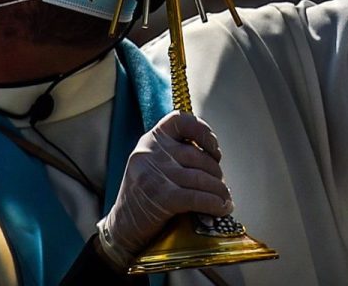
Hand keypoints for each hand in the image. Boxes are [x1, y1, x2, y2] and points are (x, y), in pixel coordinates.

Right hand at [96, 112, 231, 264]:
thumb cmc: (144, 196)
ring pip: (201, 178)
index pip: (181, 120)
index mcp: (151, 140)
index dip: (204, 132)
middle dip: (216, 174)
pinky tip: (221, 209)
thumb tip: (214, 160)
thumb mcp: (152, 164)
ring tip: (226, 200)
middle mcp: (151, 152)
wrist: (121, 228)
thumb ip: (174, 154)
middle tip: (222, 188)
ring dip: (220, 192)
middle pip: (198, 156)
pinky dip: (214, 204)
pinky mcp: (161, 197)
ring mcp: (155, 174)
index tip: (215, 150)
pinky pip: (197, 197)